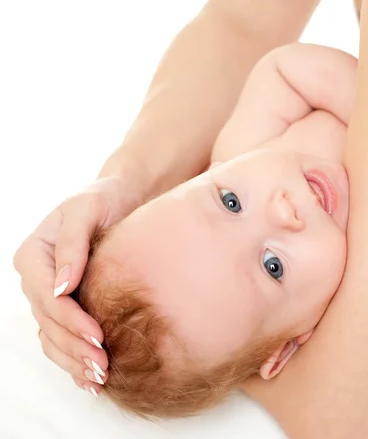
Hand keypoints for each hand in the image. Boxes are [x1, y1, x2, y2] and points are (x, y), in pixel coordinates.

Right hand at [13, 175, 141, 395]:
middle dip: (75, 348)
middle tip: (103, 368)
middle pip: (49, 323)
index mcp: (34, 254)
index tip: (99, 336)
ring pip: (53, 337)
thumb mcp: (87, 209)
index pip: (48, 296)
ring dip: (73, 361)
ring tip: (99, 379)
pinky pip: (62, 338)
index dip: (71, 320)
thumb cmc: (104, 200)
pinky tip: (91, 379)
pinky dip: (74, 359)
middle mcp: (36, 278)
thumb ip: (72, 243)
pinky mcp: (66, 305)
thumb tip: (63, 285)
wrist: (122, 200)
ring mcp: (48, 295)